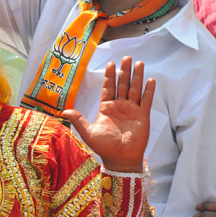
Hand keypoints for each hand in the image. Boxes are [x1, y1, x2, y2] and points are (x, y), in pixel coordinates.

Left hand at [63, 56, 154, 171]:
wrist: (120, 159)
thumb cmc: (104, 147)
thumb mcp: (88, 133)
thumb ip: (79, 120)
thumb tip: (64, 110)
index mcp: (106, 107)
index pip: (108, 87)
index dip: (109, 76)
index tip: (110, 63)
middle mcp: (119, 106)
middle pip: (122, 84)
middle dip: (124, 71)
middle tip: (126, 57)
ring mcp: (132, 110)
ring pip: (134, 89)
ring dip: (137, 76)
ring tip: (139, 63)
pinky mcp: (143, 116)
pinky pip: (146, 101)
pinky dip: (148, 91)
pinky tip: (150, 80)